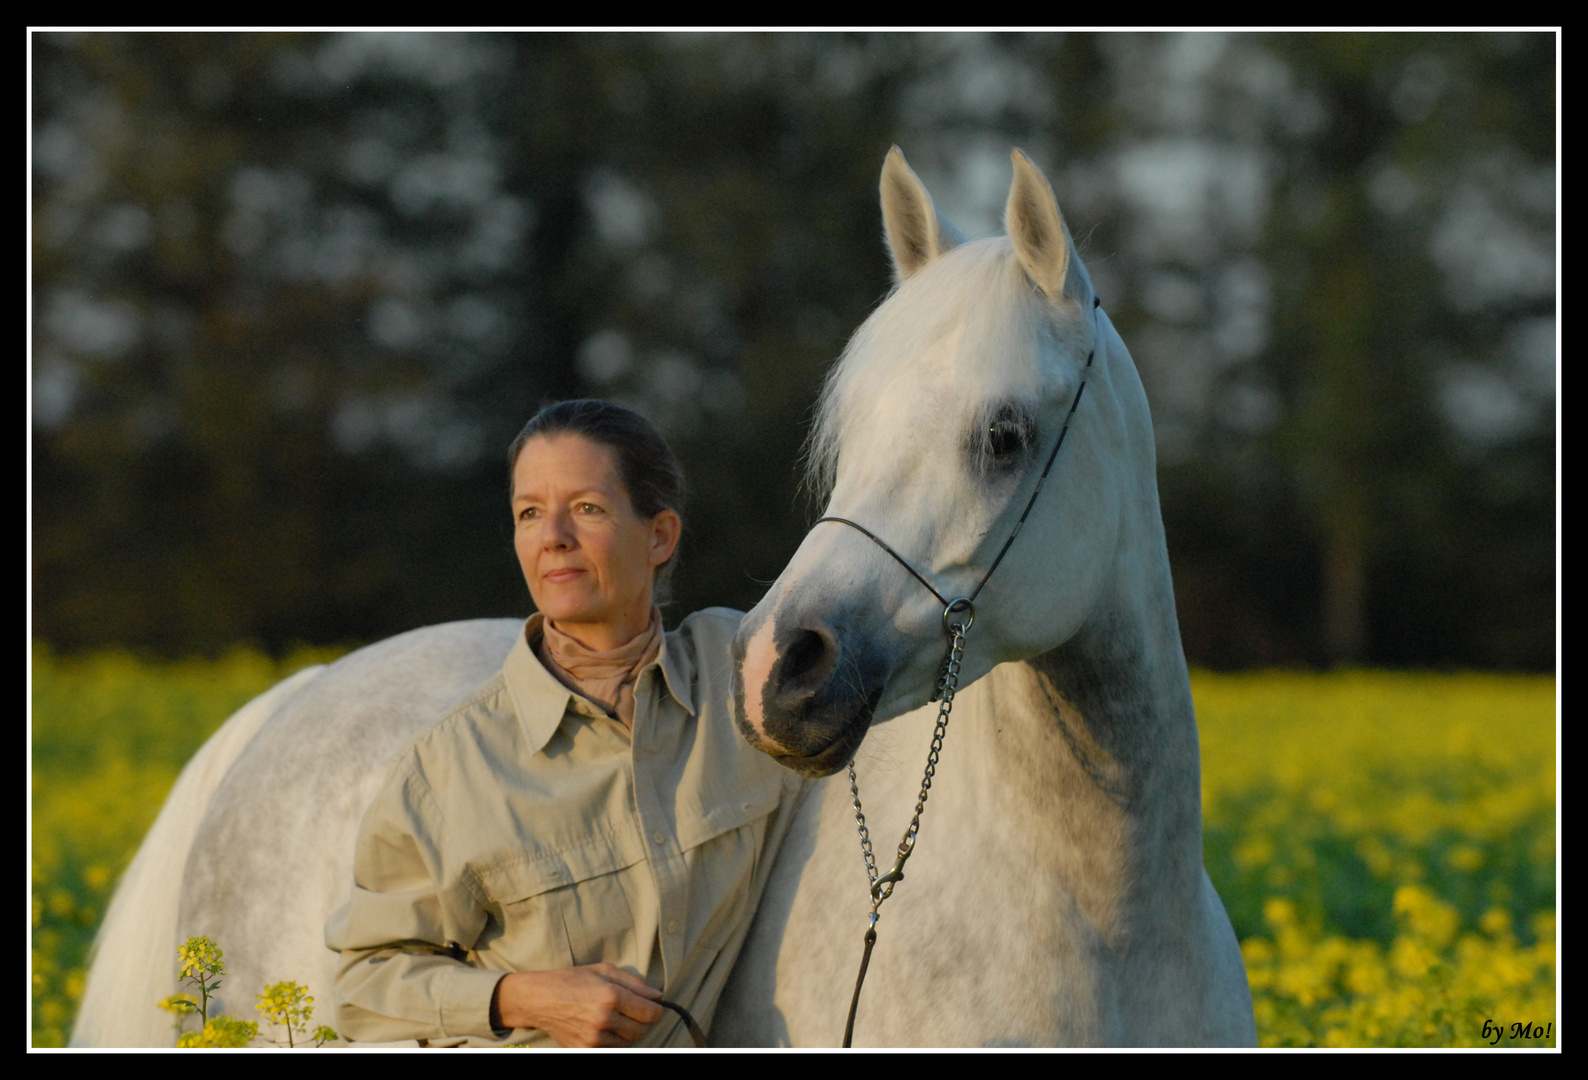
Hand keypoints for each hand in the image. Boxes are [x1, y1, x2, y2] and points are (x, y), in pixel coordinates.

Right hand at [490, 963, 664, 1046]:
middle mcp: (604, 1019)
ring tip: (615, 1017)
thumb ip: (634, 982)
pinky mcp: (585, 1049)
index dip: (657, 1010)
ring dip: (628, 1031)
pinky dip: (614, 1039)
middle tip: (636, 1011)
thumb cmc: (572, 980)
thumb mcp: (604, 970)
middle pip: (641, 1030)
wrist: (540, 999)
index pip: (649, 1013)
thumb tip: (657, 995)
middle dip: (643, 1021)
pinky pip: (611, 1048)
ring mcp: (593, 1037)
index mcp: (611, 996)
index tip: (655, 1007)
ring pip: (627, 1041)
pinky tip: (604, 1026)